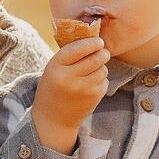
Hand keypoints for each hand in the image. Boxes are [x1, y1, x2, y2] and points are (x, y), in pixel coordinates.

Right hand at [32, 37, 109, 152]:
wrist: (54, 119)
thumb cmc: (54, 87)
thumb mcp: (53, 69)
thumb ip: (70, 56)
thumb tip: (93, 40)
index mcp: (55, 67)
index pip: (77, 49)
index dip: (91, 43)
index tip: (98, 41)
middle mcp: (69, 78)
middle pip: (95, 58)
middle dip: (102, 53)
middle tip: (103, 51)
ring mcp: (83, 89)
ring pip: (103, 69)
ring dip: (101, 67)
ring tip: (92, 70)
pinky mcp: (93, 98)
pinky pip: (105, 81)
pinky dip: (101, 79)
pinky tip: (91, 83)